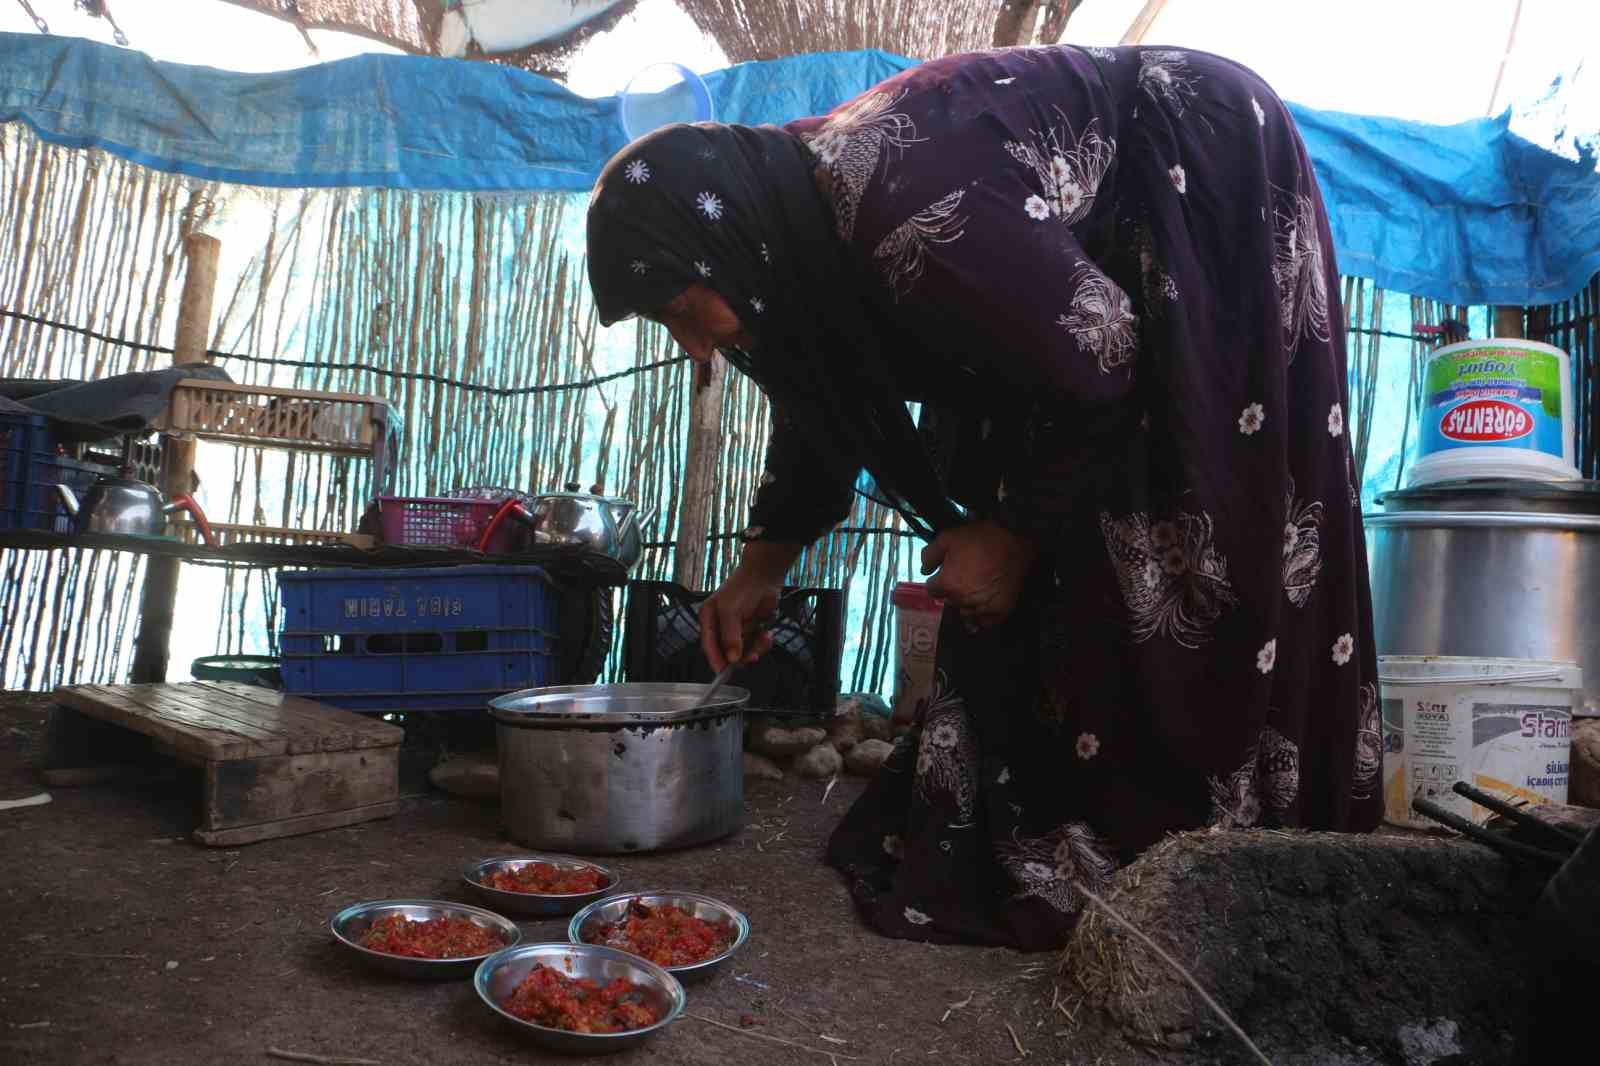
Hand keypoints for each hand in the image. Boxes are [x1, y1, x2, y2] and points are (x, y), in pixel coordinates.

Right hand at [698, 567, 779, 672]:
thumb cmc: (742, 589)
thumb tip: (731, 658)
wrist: (764, 576)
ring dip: (755, 648)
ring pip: (744, 651)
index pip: (708, 646)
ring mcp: (738, 630)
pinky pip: (756, 645)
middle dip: (741, 655)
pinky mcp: (752, 630)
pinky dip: (763, 643)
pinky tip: (767, 634)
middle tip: (752, 656)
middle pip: (727, 652)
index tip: (723, 671)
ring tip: (763, 637)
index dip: (715, 660)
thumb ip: (730, 636)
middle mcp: (721, 627)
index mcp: (709, 620)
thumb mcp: (730, 612)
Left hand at [921, 520, 1035, 631]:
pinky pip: (985, 623)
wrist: (1015, 540)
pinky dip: (982, 618)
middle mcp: (961, 600)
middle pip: (949, 601)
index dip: (938, 581)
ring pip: (966, 613)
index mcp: (947, 584)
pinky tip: (982, 611)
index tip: (946, 574)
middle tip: (963, 578)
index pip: (932, 590)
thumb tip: (923, 571)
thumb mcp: (948, 537)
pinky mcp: (999, 611)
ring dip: (966, 604)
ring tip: (974, 592)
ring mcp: (981, 607)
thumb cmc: (979, 538)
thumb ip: (930, 555)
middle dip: (952, 591)